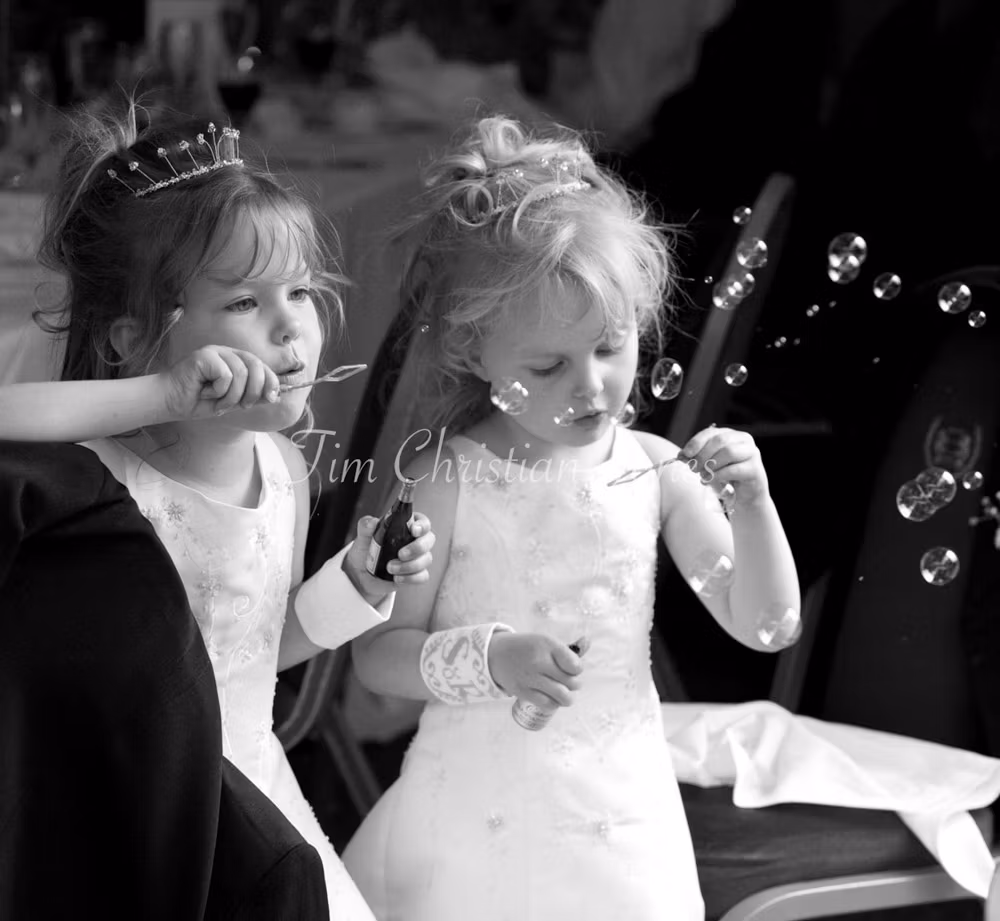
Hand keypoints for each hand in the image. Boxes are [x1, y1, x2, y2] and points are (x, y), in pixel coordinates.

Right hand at [160, 346, 280, 420]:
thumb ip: (253, 397)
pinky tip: (204, 391)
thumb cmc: (200, 401)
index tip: (272, 398)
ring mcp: (216, 351)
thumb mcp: (233, 402)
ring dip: (232, 396)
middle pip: (256, 365)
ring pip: (241, 373)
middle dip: (254, 391)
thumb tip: (276, 395)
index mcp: (237, 361)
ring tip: (219, 402)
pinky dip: (218, 391)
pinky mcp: (204, 355)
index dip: (271, 382)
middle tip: (242, 406)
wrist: (172, 402)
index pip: (263, 366)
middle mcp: (228, 353)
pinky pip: (225, 375)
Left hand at [343, 513, 435, 604]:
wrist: (362, 574)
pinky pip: (423, 576)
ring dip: (409, 565)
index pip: (422, 522)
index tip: (413, 530)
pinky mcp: (416, 574)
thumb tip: (372, 522)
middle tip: (400, 554)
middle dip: (417, 547)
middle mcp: (415, 541)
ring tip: (389, 568)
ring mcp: (417, 558)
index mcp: (406, 526)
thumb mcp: (363, 537)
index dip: (422, 525)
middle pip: (430, 539)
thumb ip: (365, 526)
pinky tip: (397, 578)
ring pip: (427, 559)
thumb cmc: (366, 550)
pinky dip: (411, 578)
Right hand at [487, 633, 583, 707]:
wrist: (496, 655)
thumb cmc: (527, 648)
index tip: (572, 668)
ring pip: (562, 696)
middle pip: (571, 682)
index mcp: (546, 644)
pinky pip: (548, 704)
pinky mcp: (522, 691)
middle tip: (569, 682)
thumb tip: (588, 641)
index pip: (575, 665)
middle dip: (574, 684)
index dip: (577, 669)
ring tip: (565, 693)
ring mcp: (530, 677)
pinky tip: (553, 698)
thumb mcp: (545, 641)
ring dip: (568, 697)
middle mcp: (538, 660)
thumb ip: (568, 647)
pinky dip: (554, 704)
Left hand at [679, 425, 769, 508]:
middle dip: (702, 455)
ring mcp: (752, 453)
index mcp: (731, 435)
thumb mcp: (709, 464)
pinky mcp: (755, 469)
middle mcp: (743, 440)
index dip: (696, 442)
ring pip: (728, 452)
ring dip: (711, 465)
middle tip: (693, 468)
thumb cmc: (726, 477)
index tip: (685, 454)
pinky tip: (710, 481)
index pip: (711, 433)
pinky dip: (718, 475)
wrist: (745, 495)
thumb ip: (697, 457)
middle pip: (719, 441)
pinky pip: (734, 469)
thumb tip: (681, 455)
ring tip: (703, 475)